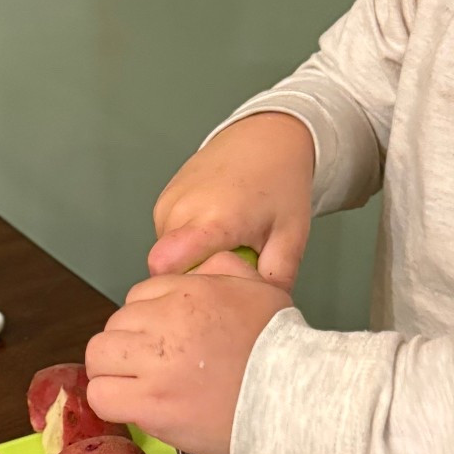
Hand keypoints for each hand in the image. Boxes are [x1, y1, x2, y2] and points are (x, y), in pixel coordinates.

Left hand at [86, 253, 291, 453]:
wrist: (295, 399)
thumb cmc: (282, 349)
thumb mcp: (261, 289)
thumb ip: (226, 268)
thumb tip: (198, 266)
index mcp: (190, 292)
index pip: (138, 296)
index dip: (147, 320)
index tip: (163, 341)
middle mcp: (166, 322)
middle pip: (115, 324)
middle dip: (128, 343)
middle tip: (151, 366)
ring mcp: (155, 365)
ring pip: (100, 356)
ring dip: (113, 371)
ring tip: (137, 386)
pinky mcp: (150, 404)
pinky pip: (102, 395)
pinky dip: (111, 400)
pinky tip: (133, 405)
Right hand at [149, 113, 314, 287]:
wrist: (266, 138)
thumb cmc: (280, 182)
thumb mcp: (292, 236)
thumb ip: (277, 279)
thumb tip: (262, 316)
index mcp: (214, 219)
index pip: (166, 265)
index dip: (183, 288)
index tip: (211, 291)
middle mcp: (182, 209)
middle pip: (169, 270)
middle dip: (197, 278)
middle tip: (232, 267)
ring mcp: (168, 203)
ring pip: (167, 256)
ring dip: (193, 260)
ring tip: (227, 244)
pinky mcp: (162, 201)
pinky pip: (166, 239)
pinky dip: (188, 243)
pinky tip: (214, 231)